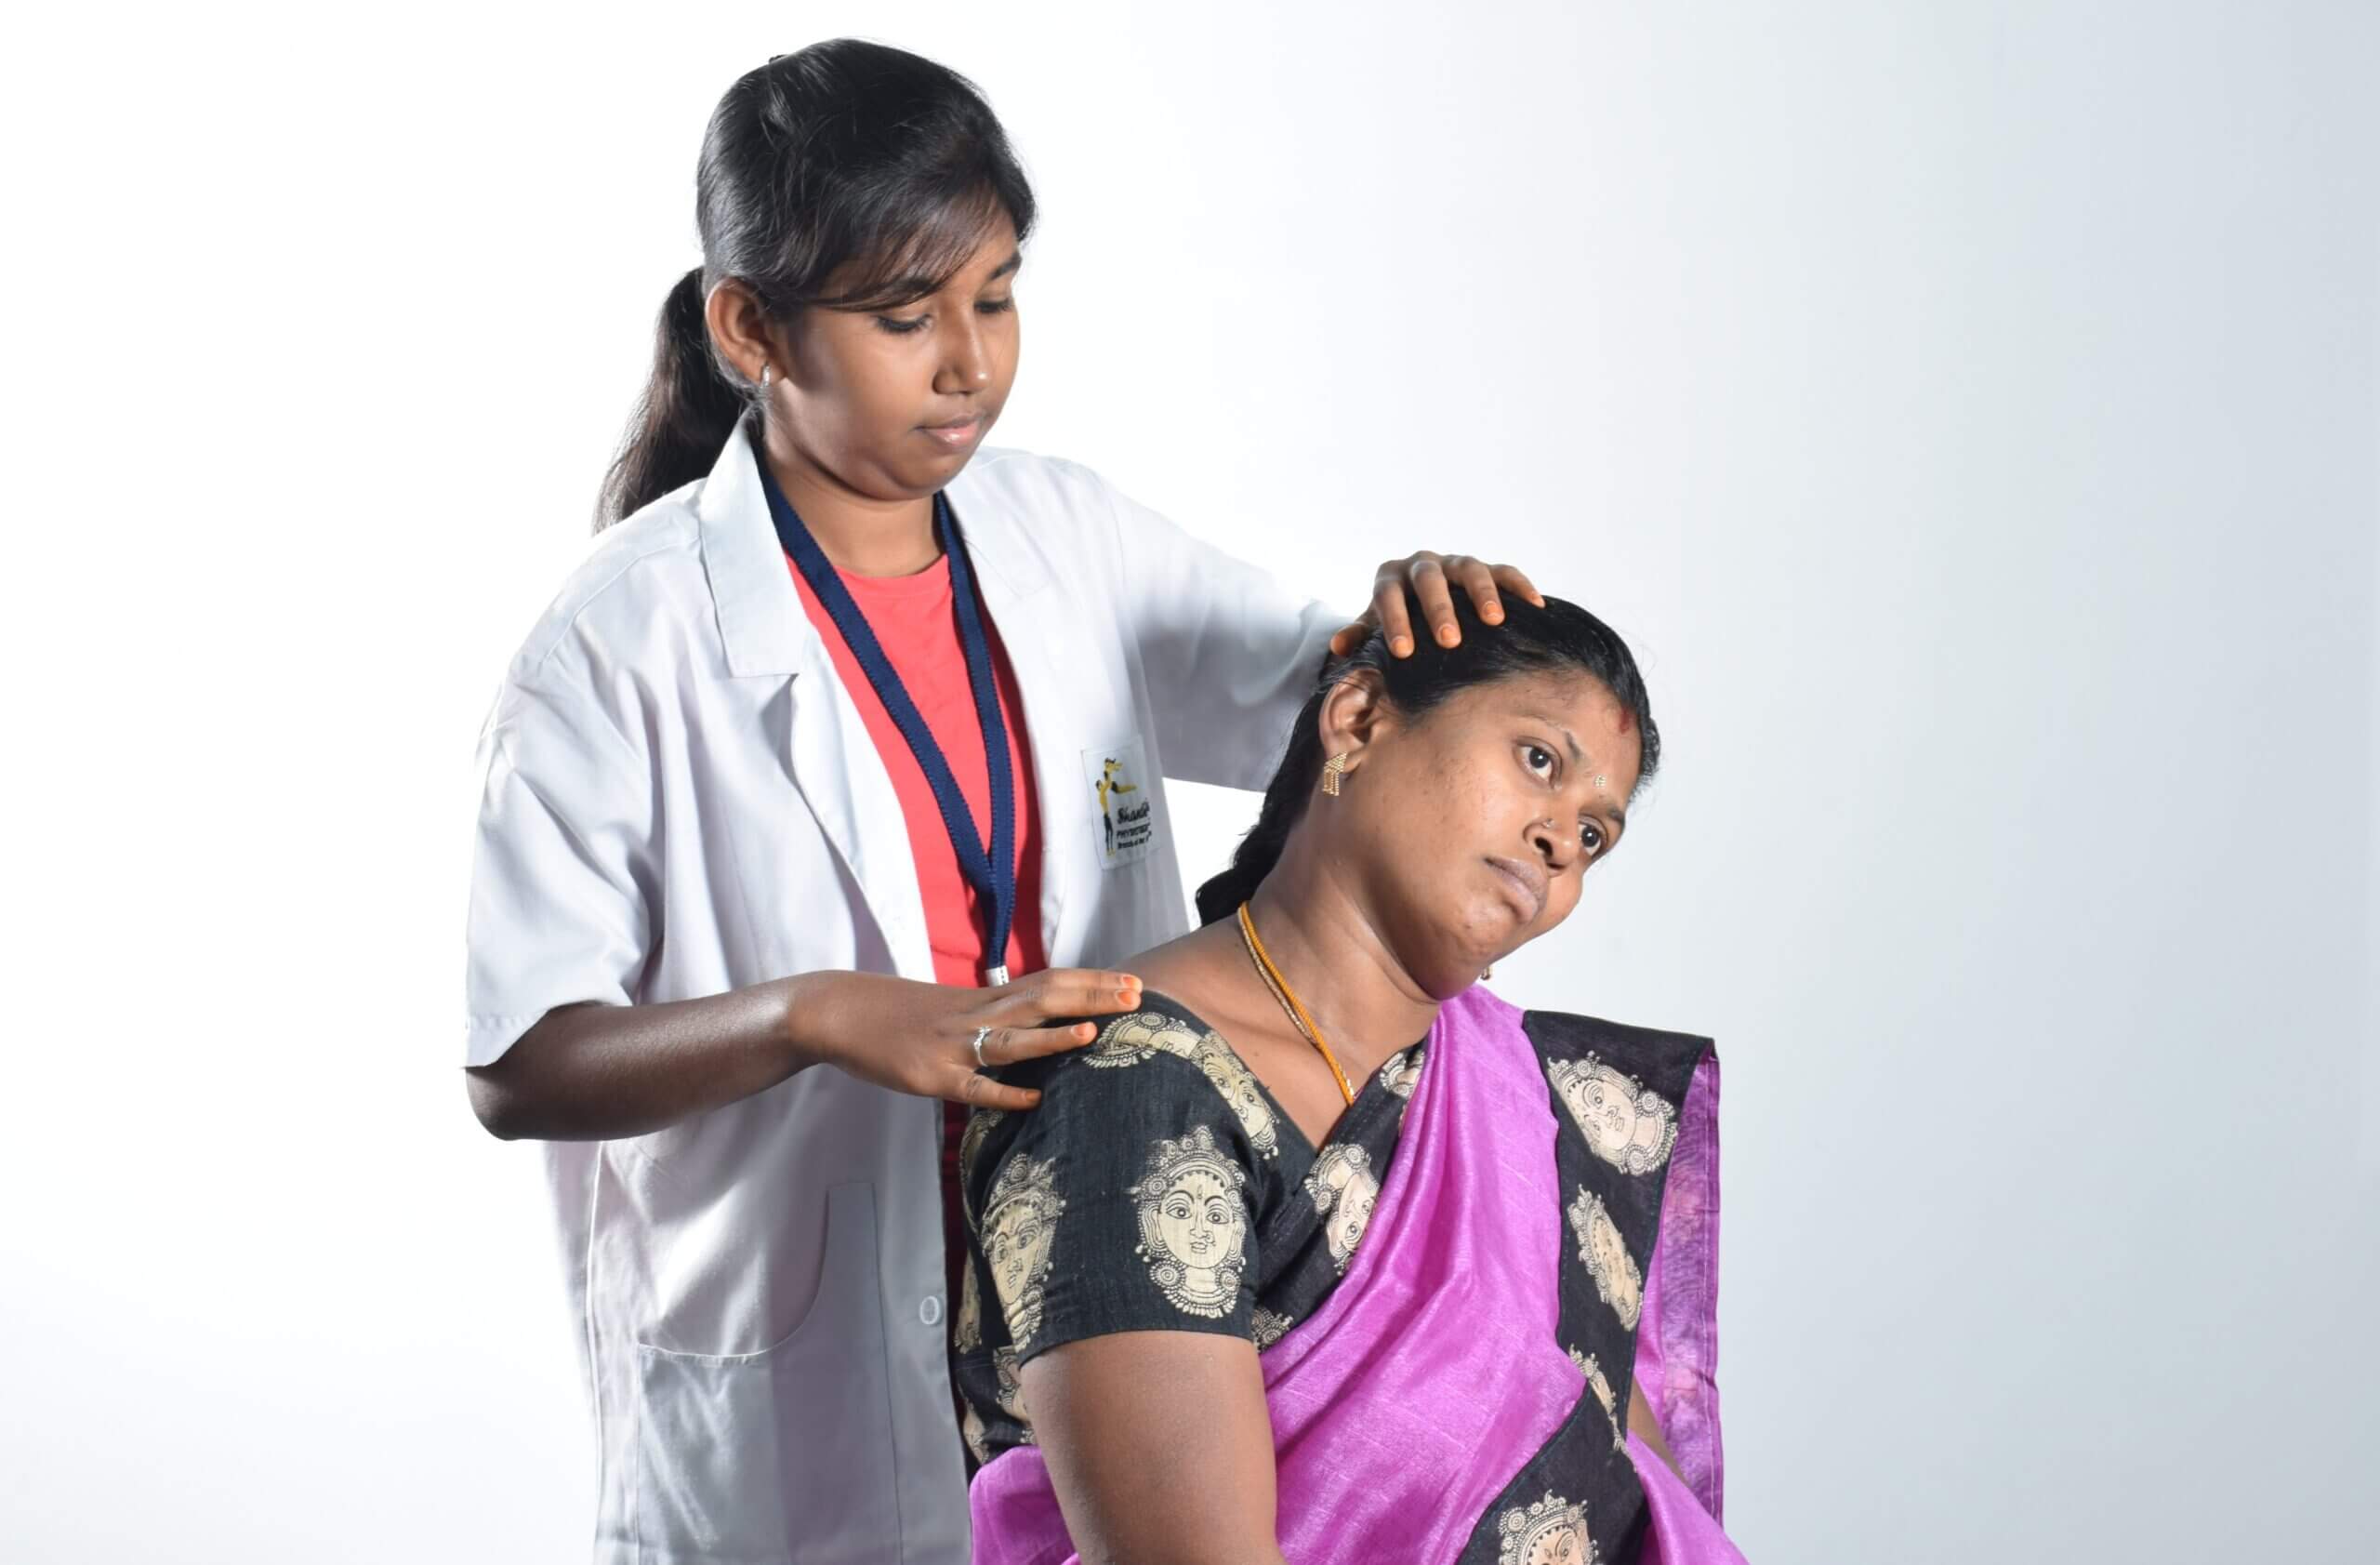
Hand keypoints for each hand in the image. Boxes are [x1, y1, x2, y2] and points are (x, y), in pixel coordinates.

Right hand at [796, 968, 1144, 1110]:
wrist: (836, 1011)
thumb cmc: (897, 1012)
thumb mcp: (952, 1005)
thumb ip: (993, 1012)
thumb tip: (1036, 1021)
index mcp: (983, 998)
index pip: (1049, 981)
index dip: (1092, 982)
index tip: (1132, 981)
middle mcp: (974, 1014)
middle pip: (1042, 1000)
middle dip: (1091, 998)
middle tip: (1137, 996)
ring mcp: (952, 1046)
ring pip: (1010, 1039)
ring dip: (1052, 1038)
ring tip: (1093, 1031)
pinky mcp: (929, 1077)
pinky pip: (972, 1087)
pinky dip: (1003, 1092)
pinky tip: (1033, 1099)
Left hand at [1327, 552, 1546, 658]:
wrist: (1422, 600)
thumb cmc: (1397, 621)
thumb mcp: (1375, 628)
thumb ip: (1361, 636)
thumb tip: (1340, 648)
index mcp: (1391, 579)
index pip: (1388, 595)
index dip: (1394, 622)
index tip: (1403, 651)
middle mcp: (1422, 565)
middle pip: (1428, 579)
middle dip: (1439, 609)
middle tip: (1449, 640)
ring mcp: (1455, 564)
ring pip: (1468, 568)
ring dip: (1481, 592)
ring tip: (1494, 620)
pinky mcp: (1485, 567)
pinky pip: (1504, 570)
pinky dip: (1519, 584)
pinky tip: (1535, 605)